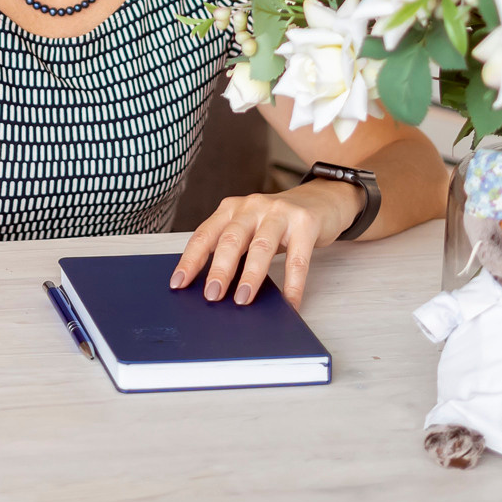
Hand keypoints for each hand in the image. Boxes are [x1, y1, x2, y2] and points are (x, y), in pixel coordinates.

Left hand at [168, 180, 360, 310]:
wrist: (323, 199)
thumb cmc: (279, 221)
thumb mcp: (250, 228)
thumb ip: (233, 248)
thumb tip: (214, 288)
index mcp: (231, 208)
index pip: (205, 234)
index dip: (190, 260)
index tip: (178, 284)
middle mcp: (252, 206)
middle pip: (231, 239)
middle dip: (219, 269)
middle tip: (212, 295)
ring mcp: (280, 213)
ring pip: (262, 246)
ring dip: (251, 275)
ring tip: (243, 299)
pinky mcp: (306, 223)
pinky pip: (298, 259)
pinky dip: (292, 285)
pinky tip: (289, 303)